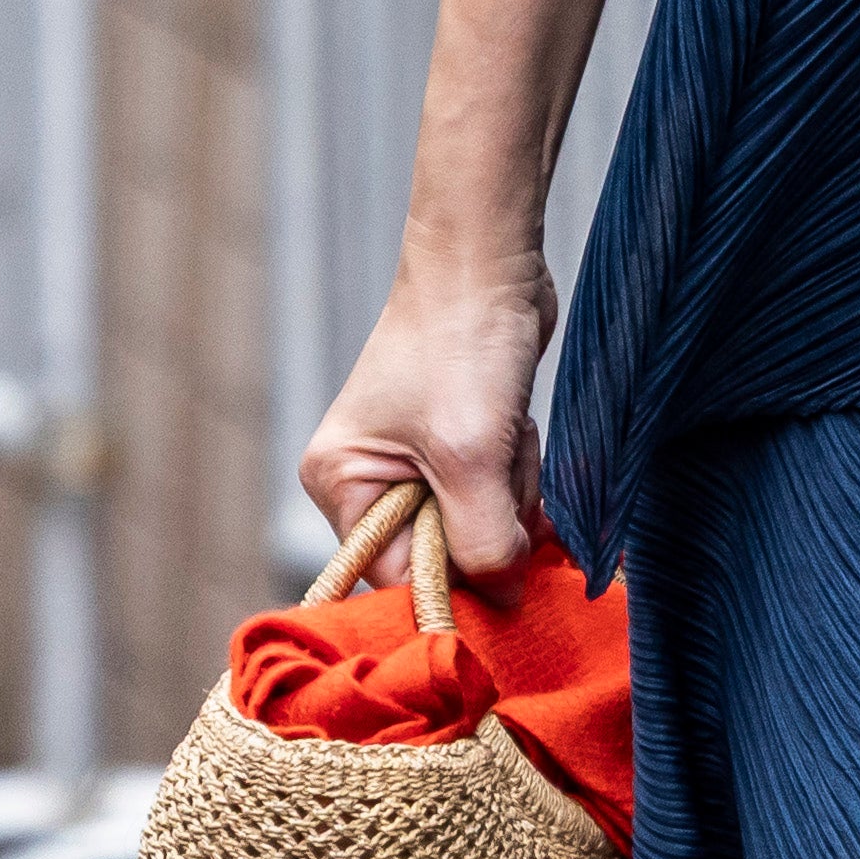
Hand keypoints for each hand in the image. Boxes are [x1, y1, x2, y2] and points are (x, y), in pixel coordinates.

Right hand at [299, 244, 559, 579]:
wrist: (490, 258)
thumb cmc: (462, 342)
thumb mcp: (471, 456)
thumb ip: (485, 541)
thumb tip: (506, 600)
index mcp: (340, 482)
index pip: (394, 577)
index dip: (453, 583)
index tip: (502, 570)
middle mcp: (366, 478)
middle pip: (442, 553)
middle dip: (490, 518)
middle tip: (501, 461)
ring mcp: (413, 460)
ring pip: (479, 523)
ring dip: (512, 487)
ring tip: (509, 430)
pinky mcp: (457, 443)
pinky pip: (496, 490)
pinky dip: (518, 469)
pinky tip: (519, 428)